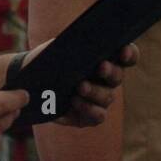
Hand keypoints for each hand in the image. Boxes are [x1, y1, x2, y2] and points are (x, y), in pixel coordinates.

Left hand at [21, 38, 139, 127]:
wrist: (31, 79)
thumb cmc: (49, 59)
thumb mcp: (58, 47)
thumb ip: (71, 45)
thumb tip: (80, 44)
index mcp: (106, 59)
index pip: (127, 57)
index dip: (130, 53)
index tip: (123, 49)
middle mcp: (107, 81)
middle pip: (117, 77)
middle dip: (110, 71)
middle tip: (101, 66)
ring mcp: (99, 100)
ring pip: (107, 98)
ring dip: (95, 92)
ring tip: (80, 87)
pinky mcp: (88, 117)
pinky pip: (97, 116)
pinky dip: (87, 110)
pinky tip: (73, 103)